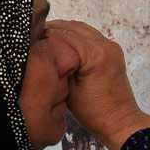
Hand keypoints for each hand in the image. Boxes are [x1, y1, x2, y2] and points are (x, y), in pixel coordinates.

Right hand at [47, 20, 149, 149]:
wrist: (119, 122)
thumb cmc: (93, 112)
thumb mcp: (67, 89)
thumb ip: (56, 65)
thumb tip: (43, 49)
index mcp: (95, 54)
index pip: (62, 35)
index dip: (44, 37)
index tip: (30, 41)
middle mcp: (105, 45)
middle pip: (71, 27)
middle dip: (52, 31)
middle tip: (34, 39)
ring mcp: (110, 45)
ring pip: (80, 28)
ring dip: (63, 31)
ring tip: (45, 41)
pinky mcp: (111, 50)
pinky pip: (88, 35)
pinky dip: (73, 36)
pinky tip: (61, 45)